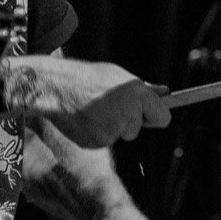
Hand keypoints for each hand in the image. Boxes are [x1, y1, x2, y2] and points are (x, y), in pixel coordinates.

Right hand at [6, 57, 170, 148]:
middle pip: (136, 129)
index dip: (154, 117)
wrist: (54, 88)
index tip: (146, 116)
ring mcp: (113, 130)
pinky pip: (102, 141)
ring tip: (92, 110)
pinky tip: (83, 119)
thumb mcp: (116, 76)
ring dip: (109, 127)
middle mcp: (129, 112)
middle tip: (108, 108)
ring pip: (118, 135)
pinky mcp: (98, 142)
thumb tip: (166, 92)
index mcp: (137, 93)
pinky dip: (94, 133)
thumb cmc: (87, 79)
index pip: (163, 117)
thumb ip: (142, 89)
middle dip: (128, 123)